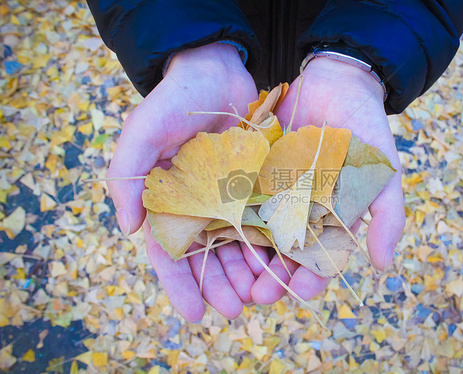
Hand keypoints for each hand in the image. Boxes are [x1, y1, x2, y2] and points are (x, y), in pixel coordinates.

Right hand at [107, 44, 269, 321]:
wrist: (216, 71)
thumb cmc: (173, 100)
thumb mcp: (142, 133)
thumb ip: (126, 177)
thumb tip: (127, 228)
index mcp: (168, 201)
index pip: (169, 253)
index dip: (180, 286)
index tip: (195, 314)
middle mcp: (199, 205)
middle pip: (208, 257)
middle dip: (220, 286)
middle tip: (236, 309)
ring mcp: (230, 197)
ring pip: (238, 246)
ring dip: (248, 273)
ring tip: (260, 293)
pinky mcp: (258, 185)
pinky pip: (265, 221)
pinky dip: (271, 244)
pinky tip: (282, 262)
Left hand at [251, 58, 404, 303]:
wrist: (338, 81)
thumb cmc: (366, 130)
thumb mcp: (382, 172)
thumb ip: (386, 215)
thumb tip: (383, 266)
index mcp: (330, 218)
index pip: (321, 257)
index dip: (312, 277)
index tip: (300, 292)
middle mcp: (299, 211)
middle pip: (283, 253)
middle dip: (272, 277)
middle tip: (258, 296)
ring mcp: (274, 193)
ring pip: (257, 233)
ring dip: (246, 258)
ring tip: (234, 278)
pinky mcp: (252, 172)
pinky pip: (239, 199)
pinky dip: (228, 218)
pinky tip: (216, 234)